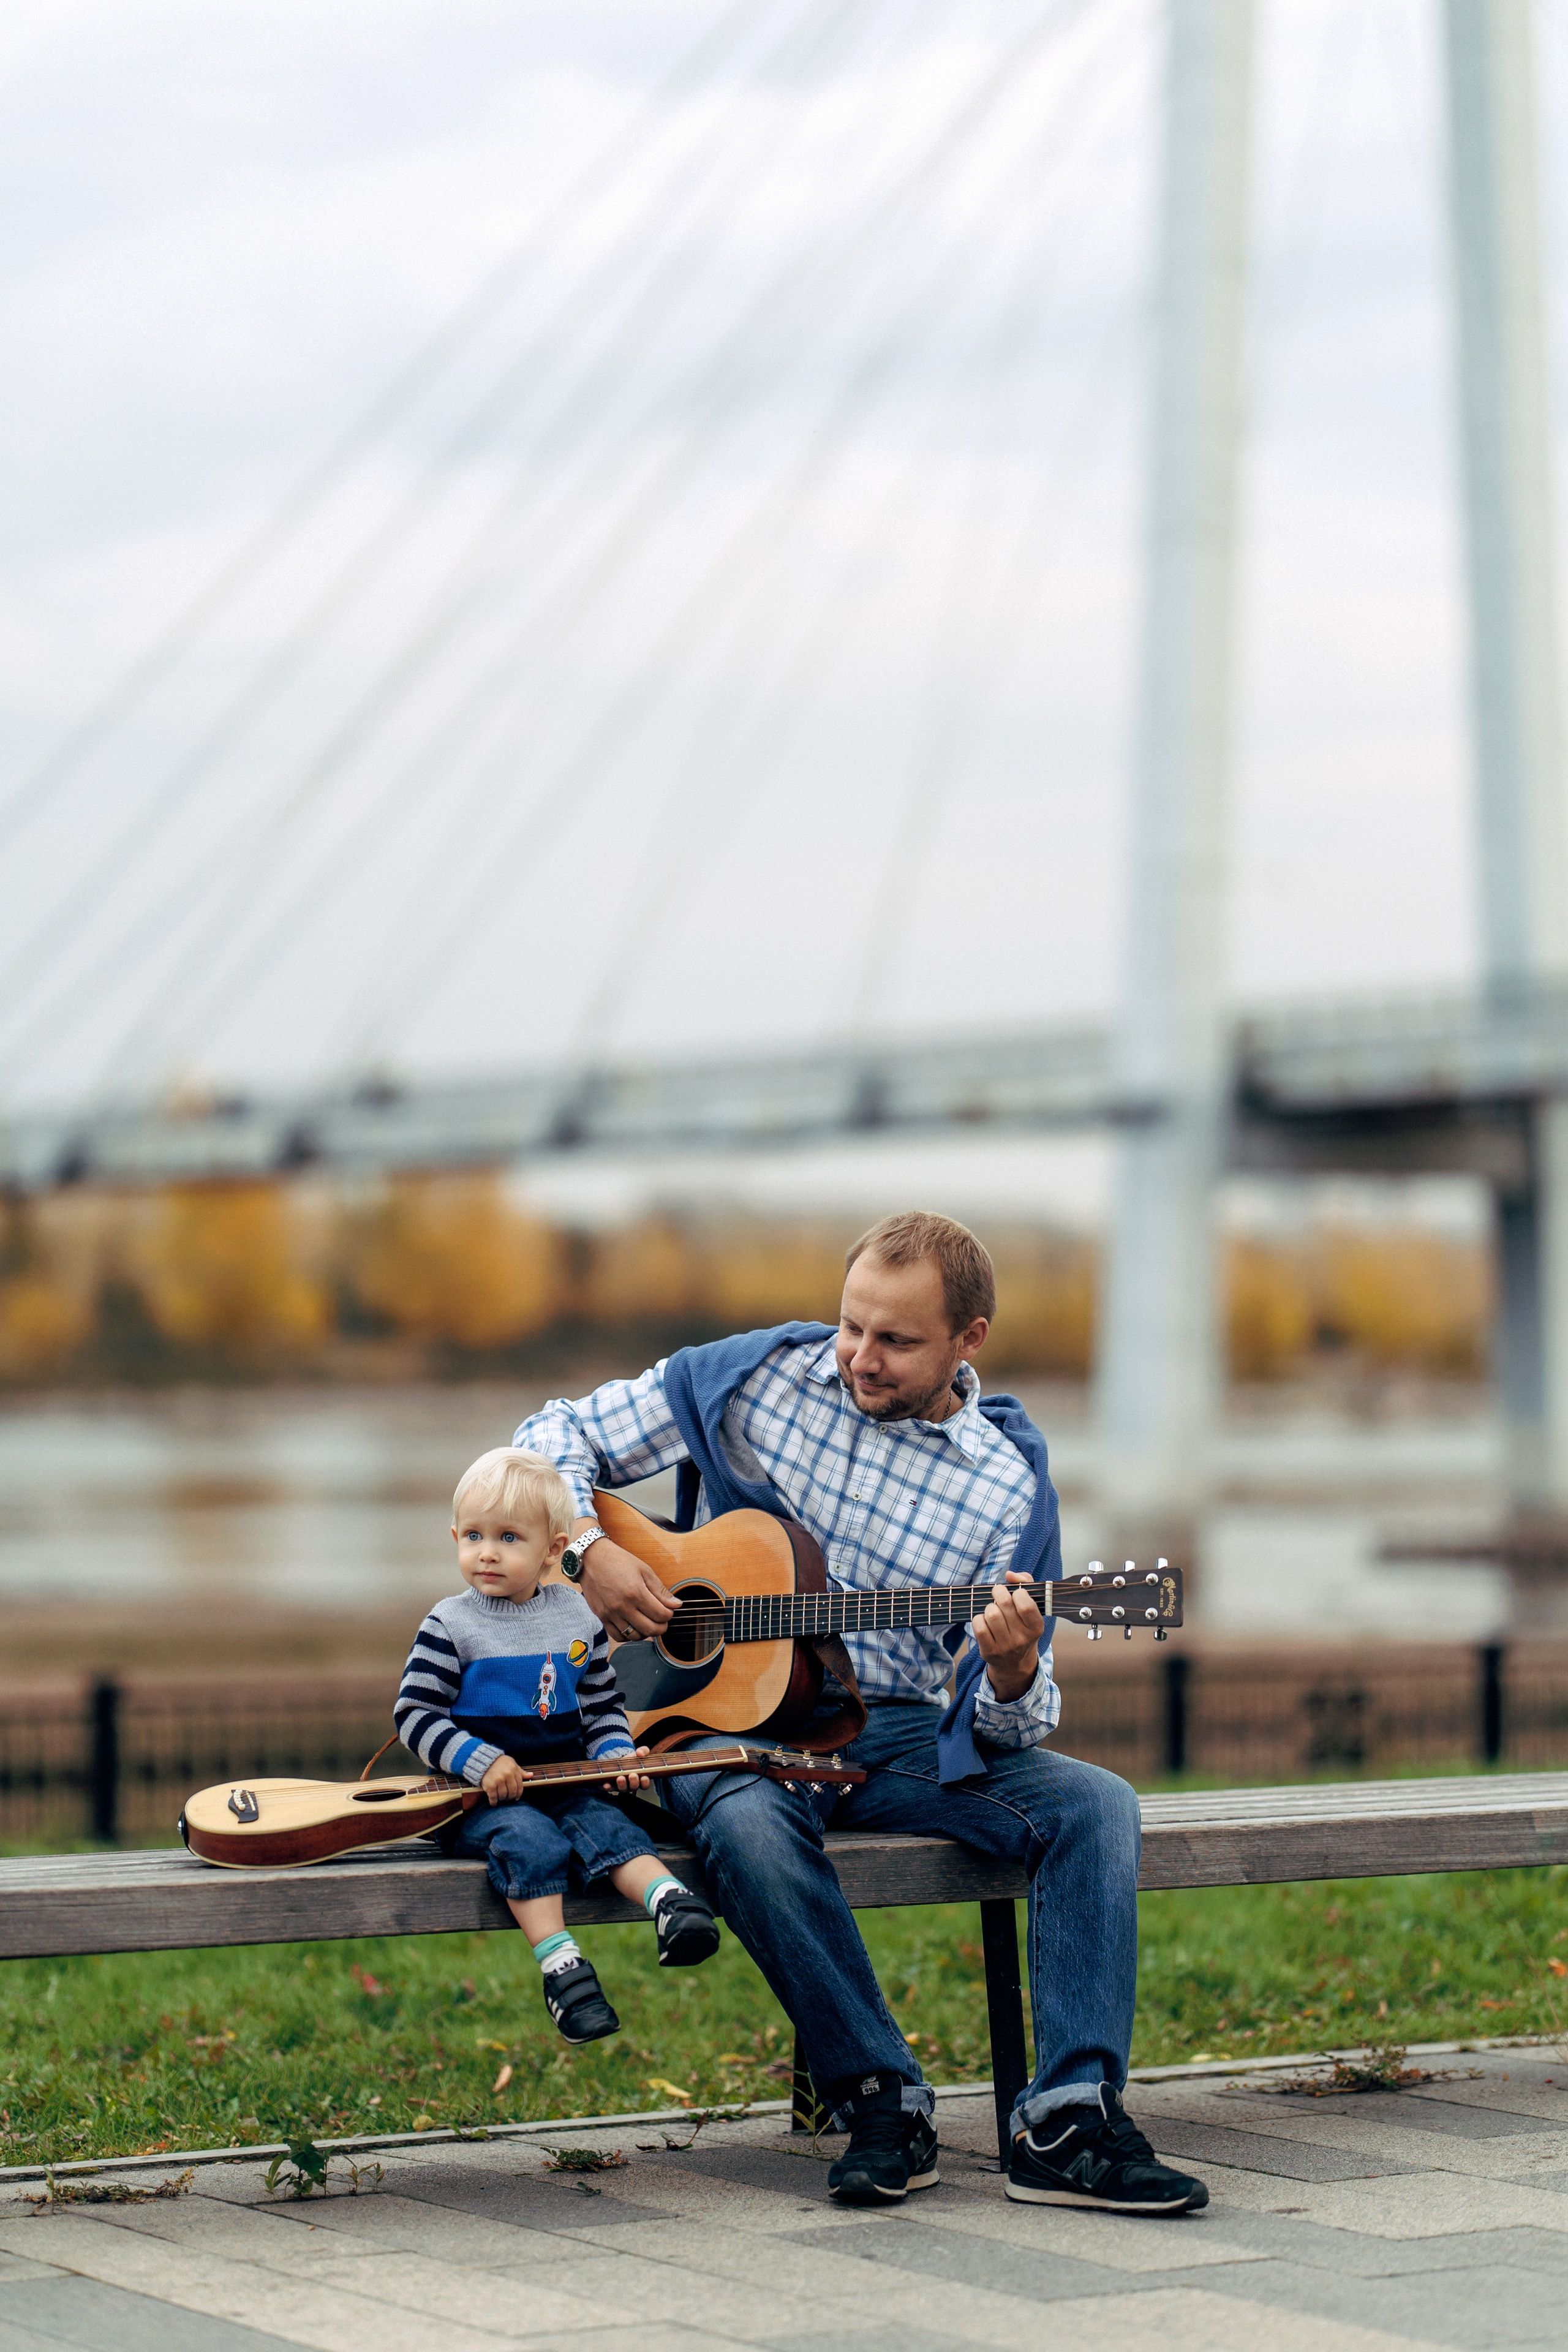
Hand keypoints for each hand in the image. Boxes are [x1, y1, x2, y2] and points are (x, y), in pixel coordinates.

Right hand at [480, 1754, 530, 1803]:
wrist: (483, 1760)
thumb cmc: (499, 1762)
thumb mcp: (511, 1763)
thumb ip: (520, 1771)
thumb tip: (531, 1775)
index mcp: (513, 1770)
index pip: (519, 1786)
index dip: (519, 1793)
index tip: (516, 1797)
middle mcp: (507, 1775)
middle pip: (512, 1792)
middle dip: (511, 1797)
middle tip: (508, 1798)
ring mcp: (498, 1781)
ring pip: (503, 1796)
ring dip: (502, 1799)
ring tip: (500, 1797)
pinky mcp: (490, 1785)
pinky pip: (494, 1797)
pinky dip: (494, 1802)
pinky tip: (494, 1802)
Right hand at [578, 1535, 679, 1639]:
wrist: (591, 1558)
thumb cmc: (618, 1560)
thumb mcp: (644, 1570)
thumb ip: (660, 1590)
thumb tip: (676, 1604)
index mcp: (635, 1592)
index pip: (660, 1615)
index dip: (669, 1614)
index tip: (669, 1610)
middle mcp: (622, 1606)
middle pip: (650, 1629)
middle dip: (661, 1627)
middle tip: (662, 1620)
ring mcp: (610, 1613)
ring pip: (634, 1636)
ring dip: (646, 1632)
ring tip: (648, 1622)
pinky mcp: (601, 1617)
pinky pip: (617, 1636)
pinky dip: (628, 1636)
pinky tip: (633, 1626)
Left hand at [610, 1743, 652, 1792]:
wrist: (619, 1761)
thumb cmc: (631, 1760)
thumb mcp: (638, 1754)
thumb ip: (643, 1751)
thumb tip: (640, 1753)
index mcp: (640, 1779)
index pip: (645, 1785)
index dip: (645, 1782)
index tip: (644, 1777)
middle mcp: (631, 1785)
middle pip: (634, 1787)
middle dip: (633, 1782)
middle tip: (632, 1775)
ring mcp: (621, 1787)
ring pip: (622, 1789)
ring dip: (621, 1784)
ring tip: (620, 1778)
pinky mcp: (611, 1786)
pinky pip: (610, 1788)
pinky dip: (608, 1787)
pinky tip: (606, 1784)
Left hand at [972, 1571, 1044, 1703]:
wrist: (1014, 1662)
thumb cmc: (1021, 1625)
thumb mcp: (1031, 1606)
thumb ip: (1025, 1582)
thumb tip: (1010, 1574)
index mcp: (1036, 1627)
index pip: (1026, 1605)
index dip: (1018, 1592)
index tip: (1015, 1592)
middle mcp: (1023, 1639)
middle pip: (1004, 1605)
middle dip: (998, 1593)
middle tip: (998, 1593)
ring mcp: (1005, 1647)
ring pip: (990, 1614)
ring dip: (989, 1607)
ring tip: (992, 1610)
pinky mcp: (989, 1651)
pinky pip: (978, 1625)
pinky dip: (978, 1618)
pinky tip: (984, 1621)